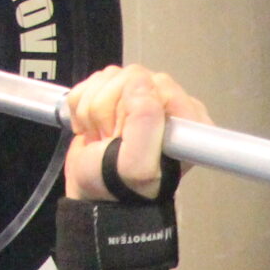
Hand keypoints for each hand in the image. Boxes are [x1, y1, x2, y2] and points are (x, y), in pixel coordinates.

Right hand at [62, 65, 210, 201]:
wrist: (92, 193)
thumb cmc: (118, 186)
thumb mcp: (137, 165)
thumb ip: (145, 121)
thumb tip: (141, 82)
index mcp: (187, 122)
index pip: (160, 85)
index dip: (134, 106)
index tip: (127, 134)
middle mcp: (169, 107)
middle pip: (133, 76)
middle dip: (111, 109)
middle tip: (113, 139)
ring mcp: (141, 99)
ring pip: (110, 77)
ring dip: (95, 110)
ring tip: (103, 137)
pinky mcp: (117, 95)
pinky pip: (93, 81)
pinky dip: (83, 106)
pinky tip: (93, 128)